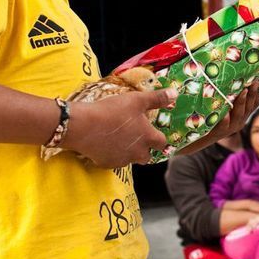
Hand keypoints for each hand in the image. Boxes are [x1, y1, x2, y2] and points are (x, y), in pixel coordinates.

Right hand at [63, 87, 177, 167]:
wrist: (83, 126)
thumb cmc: (112, 110)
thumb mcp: (136, 100)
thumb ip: (157, 99)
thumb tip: (176, 94)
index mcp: (147, 137)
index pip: (162, 142)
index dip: (159, 137)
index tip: (154, 131)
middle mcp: (137, 153)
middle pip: (147, 156)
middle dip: (144, 148)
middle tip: (136, 135)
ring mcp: (122, 160)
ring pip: (130, 158)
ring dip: (129, 151)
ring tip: (119, 137)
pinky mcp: (106, 164)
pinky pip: (114, 161)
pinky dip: (113, 153)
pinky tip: (105, 142)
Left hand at [177, 81, 258, 155]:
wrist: (199, 137)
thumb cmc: (213, 117)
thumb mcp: (224, 106)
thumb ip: (230, 95)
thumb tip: (232, 75)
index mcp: (242, 114)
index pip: (255, 103)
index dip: (257, 93)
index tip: (258, 80)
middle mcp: (240, 120)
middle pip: (249, 107)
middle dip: (252, 94)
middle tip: (254, 82)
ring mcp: (231, 127)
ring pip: (239, 114)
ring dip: (242, 102)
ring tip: (243, 91)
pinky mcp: (220, 132)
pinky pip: (224, 124)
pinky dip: (225, 118)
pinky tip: (225, 113)